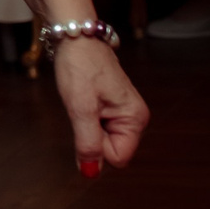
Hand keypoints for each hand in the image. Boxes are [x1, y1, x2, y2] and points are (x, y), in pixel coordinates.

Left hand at [52, 36, 147, 173]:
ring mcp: (123, 112)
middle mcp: (134, 117)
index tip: (86, 119)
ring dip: (86, 126)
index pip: (118, 157)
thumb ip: (87, 142)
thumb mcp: (80, 107)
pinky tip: (83, 99)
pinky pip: (97, 126)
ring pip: (102, 138)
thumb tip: (90, 173)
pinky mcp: (111, 106)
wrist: (74, 35)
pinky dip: (85, 117)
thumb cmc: (80, 66)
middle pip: (111, 149)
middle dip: (91, 136)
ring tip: (83, 101)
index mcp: (135, 119)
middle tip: (82, 108)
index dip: (96, 146)